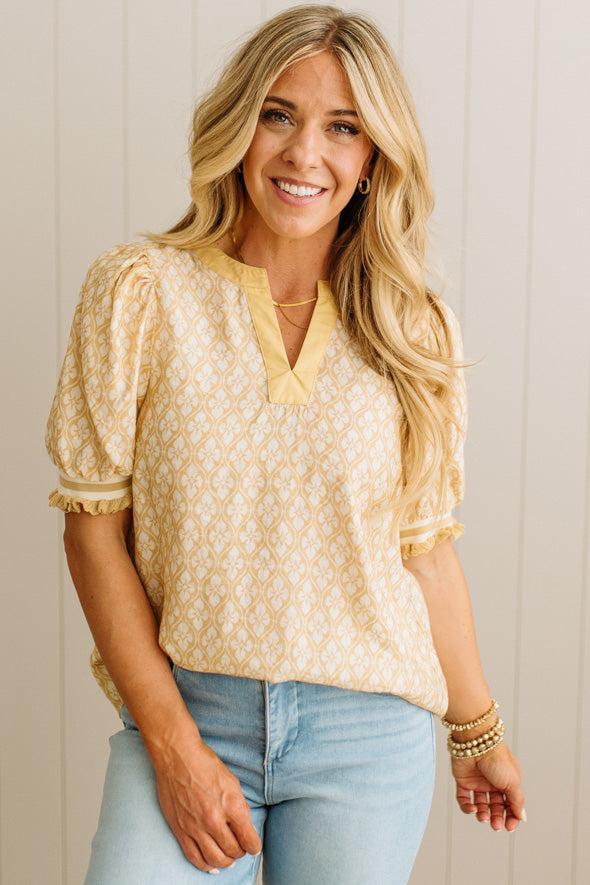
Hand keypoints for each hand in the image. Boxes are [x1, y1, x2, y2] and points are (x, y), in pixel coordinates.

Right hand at [151, 729, 262, 872]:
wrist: (177, 757)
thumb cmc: (205, 764)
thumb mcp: (232, 782)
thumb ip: (240, 807)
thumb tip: (245, 827)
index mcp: (231, 806)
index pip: (249, 840)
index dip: (254, 846)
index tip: (254, 846)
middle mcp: (214, 820)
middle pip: (233, 851)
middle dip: (241, 852)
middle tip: (241, 847)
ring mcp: (195, 827)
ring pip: (216, 859)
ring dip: (226, 861)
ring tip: (228, 856)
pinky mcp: (180, 830)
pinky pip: (195, 857)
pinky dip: (205, 866)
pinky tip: (212, 865)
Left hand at [450, 740, 525, 830]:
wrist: (476, 742)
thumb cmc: (497, 758)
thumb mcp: (513, 782)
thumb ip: (517, 801)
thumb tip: (522, 817)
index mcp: (508, 781)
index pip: (511, 804)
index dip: (511, 817)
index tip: (509, 826)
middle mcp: (493, 782)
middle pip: (495, 806)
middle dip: (496, 818)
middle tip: (495, 825)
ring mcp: (478, 782)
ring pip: (480, 805)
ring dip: (482, 814)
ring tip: (483, 817)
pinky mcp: (463, 781)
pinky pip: (464, 799)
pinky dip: (466, 807)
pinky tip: (472, 809)